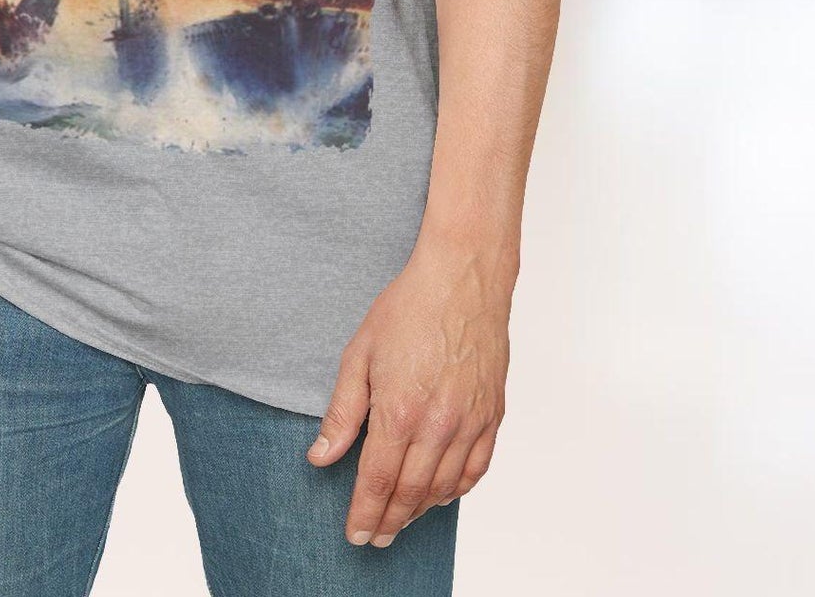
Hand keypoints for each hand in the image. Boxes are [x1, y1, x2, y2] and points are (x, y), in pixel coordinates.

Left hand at [307, 238, 511, 546]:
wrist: (462, 278)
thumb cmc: (409, 307)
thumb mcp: (359, 354)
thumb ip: (342, 412)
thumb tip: (321, 455)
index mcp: (400, 411)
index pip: (377, 482)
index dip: (364, 514)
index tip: (355, 535)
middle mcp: (438, 425)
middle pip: (410, 493)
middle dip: (389, 521)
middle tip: (375, 537)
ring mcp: (470, 422)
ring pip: (444, 488)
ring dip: (421, 511)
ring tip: (401, 518)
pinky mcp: (492, 415)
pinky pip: (476, 469)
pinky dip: (457, 489)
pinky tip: (441, 493)